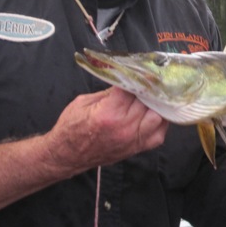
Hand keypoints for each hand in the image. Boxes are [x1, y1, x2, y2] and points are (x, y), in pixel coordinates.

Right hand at [45, 87, 168, 172]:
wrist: (66, 155)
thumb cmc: (71, 127)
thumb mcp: (85, 102)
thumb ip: (109, 92)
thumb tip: (127, 80)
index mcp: (109, 113)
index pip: (133, 88)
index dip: (137, 78)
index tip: (138, 70)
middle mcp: (124, 127)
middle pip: (147, 101)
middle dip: (146, 90)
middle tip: (145, 82)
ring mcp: (133, 139)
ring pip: (158, 116)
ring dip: (155, 105)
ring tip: (149, 98)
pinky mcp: (137, 148)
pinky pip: (159, 134)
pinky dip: (159, 123)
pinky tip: (152, 114)